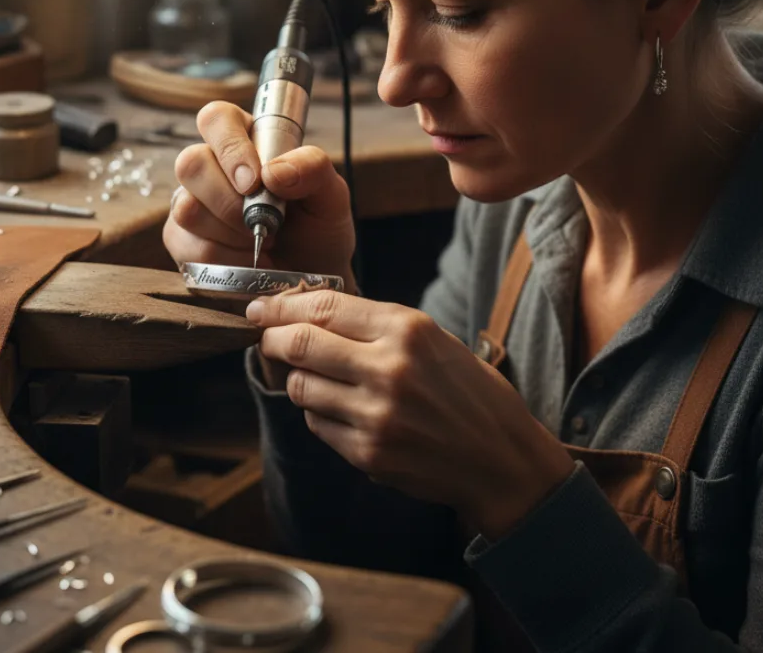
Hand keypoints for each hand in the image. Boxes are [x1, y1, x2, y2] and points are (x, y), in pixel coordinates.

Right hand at [163, 101, 357, 291]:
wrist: (311, 279)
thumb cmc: (317, 228)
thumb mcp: (331, 195)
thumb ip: (312, 169)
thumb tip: (272, 171)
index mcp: (246, 140)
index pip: (217, 118)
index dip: (229, 147)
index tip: (255, 181)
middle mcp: (211, 166)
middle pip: (191, 163)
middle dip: (230, 202)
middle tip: (265, 223)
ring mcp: (191, 202)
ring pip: (186, 208)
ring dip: (232, 234)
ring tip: (263, 242)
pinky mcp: (182, 240)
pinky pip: (187, 246)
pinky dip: (225, 259)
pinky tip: (248, 261)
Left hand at [246, 291, 575, 540]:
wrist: (500, 457)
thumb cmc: (466, 390)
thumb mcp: (431, 337)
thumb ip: (373, 324)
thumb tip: (307, 310)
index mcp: (406, 329)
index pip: (323, 308)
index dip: (282, 306)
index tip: (262, 307)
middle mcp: (388, 368)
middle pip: (300, 344)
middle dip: (271, 339)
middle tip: (264, 337)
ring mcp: (376, 415)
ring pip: (301, 387)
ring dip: (297, 379)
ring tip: (312, 375)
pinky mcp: (368, 453)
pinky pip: (317, 424)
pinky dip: (319, 412)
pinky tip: (341, 409)